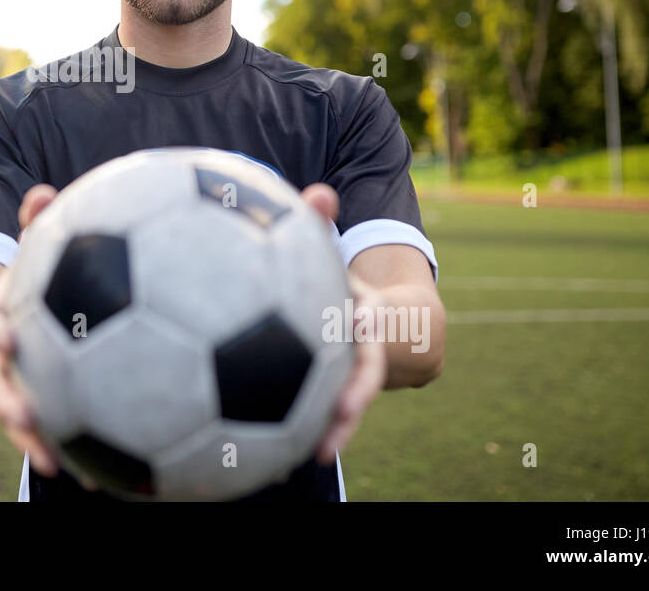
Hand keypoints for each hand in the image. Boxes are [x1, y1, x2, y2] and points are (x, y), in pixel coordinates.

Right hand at [0, 183, 70, 479]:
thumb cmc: (24, 279)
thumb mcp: (28, 250)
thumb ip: (35, 224)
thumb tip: (44, 192)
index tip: (5, 336)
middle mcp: (0, 360)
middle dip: (6, 403)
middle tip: (23, 417)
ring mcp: (17, 388)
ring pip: (18, 422)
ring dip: (35, 444)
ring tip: (61, 468)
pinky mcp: (39, 409)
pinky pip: (55, 436)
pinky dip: (76, 456)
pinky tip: (106, 482)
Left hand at [301, 183, 388, 464]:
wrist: (385, 323)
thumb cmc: (344, 285)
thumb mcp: (335, 257)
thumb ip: (324, 227)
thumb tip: (320, 192)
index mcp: (364, 319)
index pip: (370, 330)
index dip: (366, 338)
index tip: (358, 341)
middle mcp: (363, 353)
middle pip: (364, 382)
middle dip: (353, 403)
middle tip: (338, 424)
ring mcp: (350, 378)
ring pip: (345, 409)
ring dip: (332, 430)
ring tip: (313, 456)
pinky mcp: (329, 395)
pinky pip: (315, 416)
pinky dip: (297, 432)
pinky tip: (263, 456)